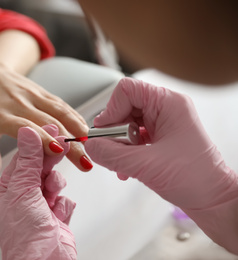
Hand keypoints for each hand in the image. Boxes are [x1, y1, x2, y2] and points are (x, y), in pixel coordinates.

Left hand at [0, 64, 92, 178]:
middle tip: (83, 161)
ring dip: (76, 128)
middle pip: (48, 124)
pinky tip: (84, 130)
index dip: (42, 138)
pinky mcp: (42, 92)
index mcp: (0, 116)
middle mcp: (19, 104)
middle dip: (69, 143)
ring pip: (59, 112)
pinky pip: (61, 104)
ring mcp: (33, 96)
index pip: (24, 127)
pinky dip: (74, 116)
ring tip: (89, 146)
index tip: (58, 151)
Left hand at [0, 125, 75, 259]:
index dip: (39, 143)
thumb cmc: (24, 236)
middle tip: (65, 145)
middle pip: (41, 167)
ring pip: (55, 181)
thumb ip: (28, 160)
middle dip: (52, 160)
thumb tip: (27, 133)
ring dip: (56, 186)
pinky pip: (65, 200)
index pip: (25, 157)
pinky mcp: (57, 216)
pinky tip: (58, 213)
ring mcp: (41, 206)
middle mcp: (24, 196)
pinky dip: (64, 205)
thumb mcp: (23, 190)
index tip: (53, 130)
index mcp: (10, 188)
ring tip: (53, 194)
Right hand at [85, 77, 237, 253]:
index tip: (106, 133)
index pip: (127, 90)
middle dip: (114, 132)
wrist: (213, 201)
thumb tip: (90, 146)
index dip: (112, 109)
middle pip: (124, 107)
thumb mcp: (146, 166)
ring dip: (117, 146)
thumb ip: (112, 155)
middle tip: (112, 151)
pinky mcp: (158, 139)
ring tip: (121, 164)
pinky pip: (131, 138)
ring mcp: (162, 124)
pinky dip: (124, 153)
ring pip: (125, 124)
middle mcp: (165, 110)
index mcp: (169, 104)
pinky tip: (126, 169)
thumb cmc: (196, 179)